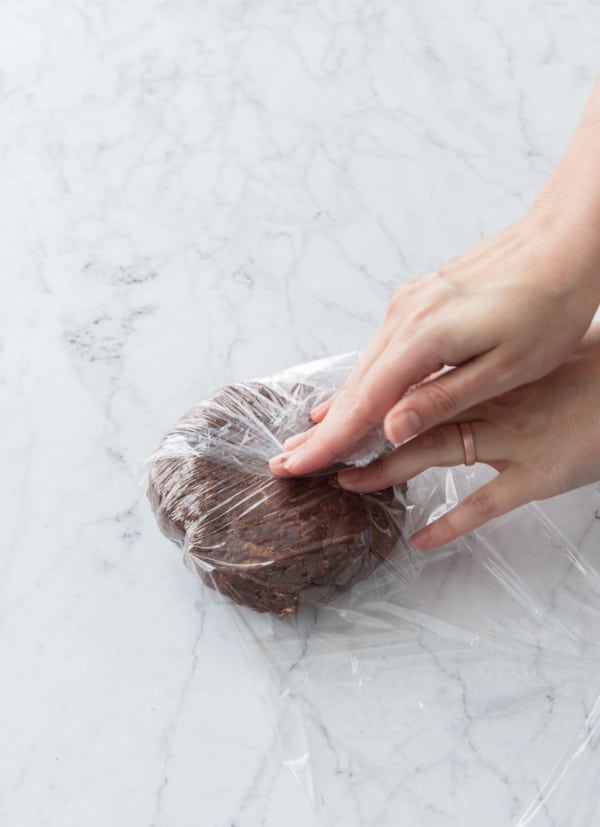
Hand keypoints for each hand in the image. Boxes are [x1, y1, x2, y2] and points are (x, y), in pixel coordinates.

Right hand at [270, 210, 599, 478]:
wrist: (565, 242)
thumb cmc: (549, 304)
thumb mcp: (505, 367)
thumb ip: (443, 399)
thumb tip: (391, 429)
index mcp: (423, 337)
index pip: (364, 404)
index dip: (329, 441)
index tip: (297, 467)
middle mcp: (406, 317)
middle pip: (354, 386)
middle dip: (321, 430)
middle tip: (286, 462)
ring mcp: (410, 304)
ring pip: (366, 366)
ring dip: (340, 407)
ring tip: (312, 438)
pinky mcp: (421, 299)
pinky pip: (382, 349)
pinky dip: (364, 379)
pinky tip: (353, 394)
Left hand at [334, 324, 599, 548]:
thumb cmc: (582, 368)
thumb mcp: (523, 359)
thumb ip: (476, 372)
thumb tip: (432, 380)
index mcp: (480, 374)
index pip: (404, 390)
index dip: (359, 405)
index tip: (317, 418)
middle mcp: (486, 402)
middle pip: (406, 421)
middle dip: (356, 439)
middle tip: (311, 455)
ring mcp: (510, 438)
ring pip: (434, 454)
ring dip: (387, 471)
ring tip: (348, 485)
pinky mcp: (537, 474)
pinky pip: (486, 503)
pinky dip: (451, 522)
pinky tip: (420, 540)